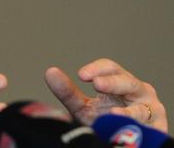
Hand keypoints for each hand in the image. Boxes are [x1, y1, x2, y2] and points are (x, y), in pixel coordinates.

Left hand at [45, 58, 167, 132]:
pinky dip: (138, 130)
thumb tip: (50, 72)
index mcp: (121, 82)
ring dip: (127, 112)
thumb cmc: (106, 120)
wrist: (124, 142)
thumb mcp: (85, 107)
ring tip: (112, 114)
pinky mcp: (158, 129)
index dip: (97, 68)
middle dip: (112, 82)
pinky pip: (149, 129)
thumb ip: (69, 93)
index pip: (111, 68)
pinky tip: (127, 132)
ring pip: (141, 109)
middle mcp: (139, 92)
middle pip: (127, 82)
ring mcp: (151, 110)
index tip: (81, 75)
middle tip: (96, 83)